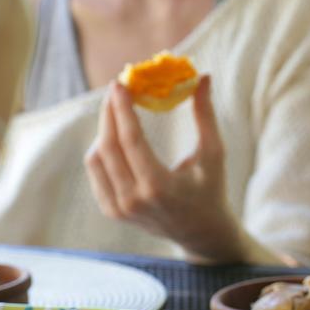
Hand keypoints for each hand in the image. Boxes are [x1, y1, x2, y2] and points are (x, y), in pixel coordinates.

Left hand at [85, 76, 245, 261]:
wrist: (202, 233)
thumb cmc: (211, 189)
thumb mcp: (214, 153)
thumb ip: (205, 115)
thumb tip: (203, 77)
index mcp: (159, 186)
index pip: (131, 140)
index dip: (122, 108)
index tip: (121, 83)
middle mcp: (134, 200)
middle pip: (107, 146)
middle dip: (109, 113)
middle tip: (116, 89)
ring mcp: (119, 209)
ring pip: (96, 158)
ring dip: (104, 130)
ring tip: (118, 112)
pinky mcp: (112, 211)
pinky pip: (96, 171)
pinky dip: (102, 149)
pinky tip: (115, 136)